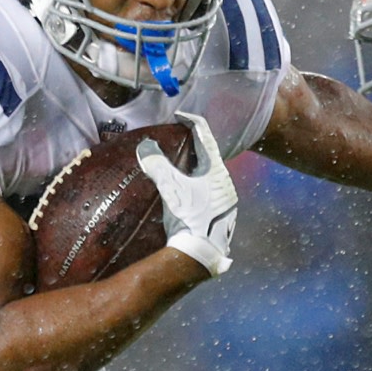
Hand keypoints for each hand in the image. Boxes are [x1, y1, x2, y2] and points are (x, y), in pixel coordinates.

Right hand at [136, 112, 237, 275]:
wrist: (201, 254)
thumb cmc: (190, 219)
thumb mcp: (171, 189)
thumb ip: (158, 166)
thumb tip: (146, 145)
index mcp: (217, 171)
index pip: (206, 137)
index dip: (192, 122)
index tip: (179, 116)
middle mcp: (225, 182)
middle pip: (209, 154)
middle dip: (193, 144)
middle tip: (177, 137)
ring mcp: (225, 199)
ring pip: (209, 173)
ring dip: (194, 165)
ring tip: (178, 161)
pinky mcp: (220, 213)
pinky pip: (208, 188)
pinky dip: (196, 181)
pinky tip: (185, 188)